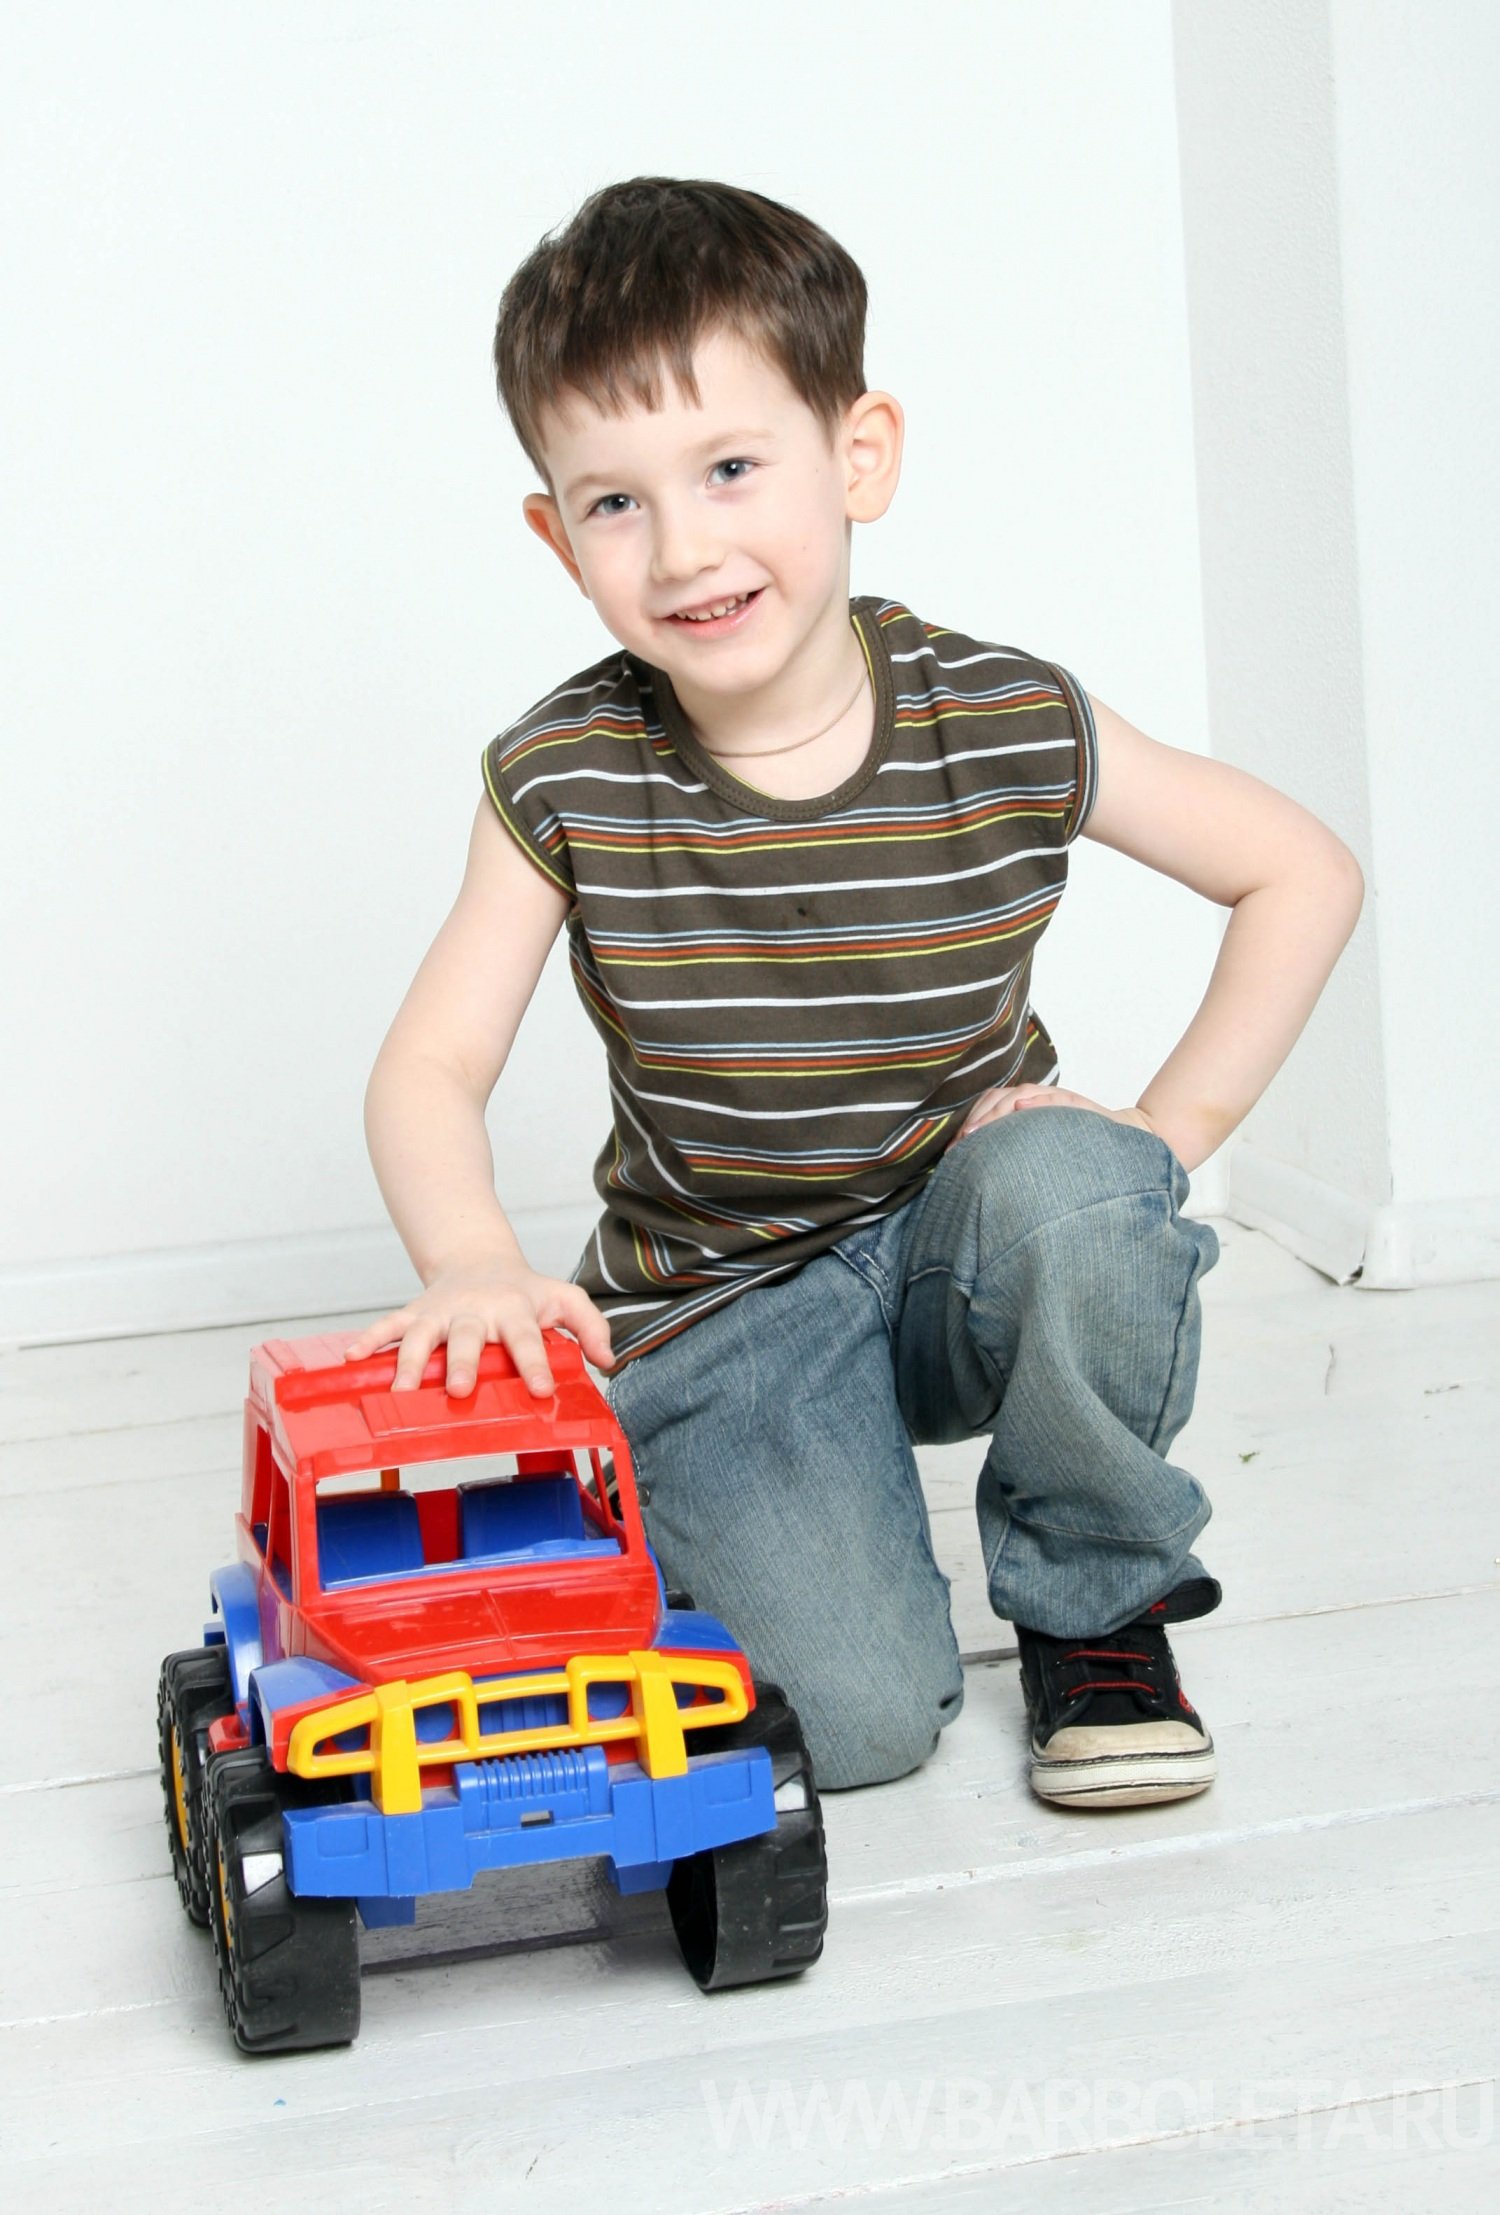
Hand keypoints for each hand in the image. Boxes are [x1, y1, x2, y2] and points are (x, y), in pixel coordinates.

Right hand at [342, 1255, 613, 1397]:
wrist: (480, 1258)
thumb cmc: (525, 1291)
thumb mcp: (565, 1298)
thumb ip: (590, 1326)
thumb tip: (608, 1360)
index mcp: (514, 1310)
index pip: (527, 1338)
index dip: (534, 1363)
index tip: (539, 1390)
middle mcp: (475, 1311)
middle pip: (468, 1337)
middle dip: (464, 1363)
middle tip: (460, 1390)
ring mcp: (442, 1311)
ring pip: (423, 1335)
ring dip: (411, 1361)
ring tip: (401, 1389)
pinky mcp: (416, 1312)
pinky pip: (389, 1325)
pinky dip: (370, 1339)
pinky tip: (352, 1357)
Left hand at [954, 1083, 1158, 1143]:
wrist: (1119, 1138)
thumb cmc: (1072, 1147)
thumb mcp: (1037, 1149)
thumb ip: (1012, 1150)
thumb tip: (976, 1173)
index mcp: (1022, 1107)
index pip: (988, 1107)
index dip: (968, 1124)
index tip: (953, 1150)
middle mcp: (1034, 1098)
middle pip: (997, 1099)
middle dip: (977, 1120)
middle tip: (961, 1143)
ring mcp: (1053, 1098)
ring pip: (1019, 1096)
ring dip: (997, 1112)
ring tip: (978, 1131)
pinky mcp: (1074, 1103)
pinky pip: (1053, 1098)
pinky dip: (1037, 1102)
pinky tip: (1021, 1109)